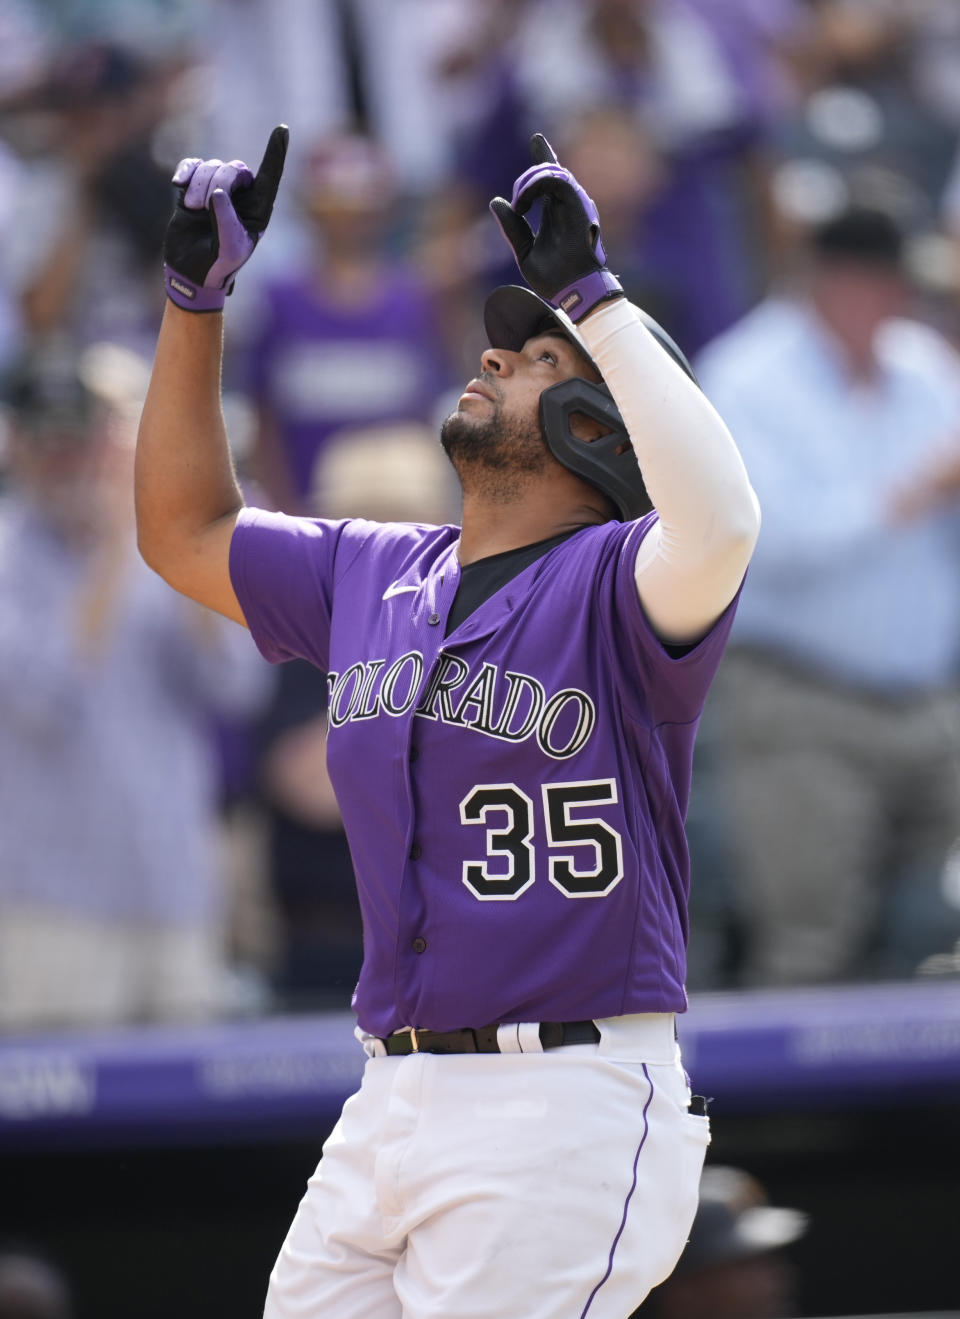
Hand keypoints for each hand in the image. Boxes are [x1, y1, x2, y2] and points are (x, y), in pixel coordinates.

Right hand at [163, 124, 288, 312]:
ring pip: (211, 166)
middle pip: (234, 168)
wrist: (191, 272)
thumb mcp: (230, 249)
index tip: (283, 129)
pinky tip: (177, 183)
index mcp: (258, 209)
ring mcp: (217, 190)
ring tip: (193, 208)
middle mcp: (241, 196)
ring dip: (199, 184)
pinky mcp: (194, 188)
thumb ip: (227, 221)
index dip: (276, 152)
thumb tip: (218, 192)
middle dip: (218, 180)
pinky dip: (185, 171)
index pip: (270, 176)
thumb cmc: (219, 265)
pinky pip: (192, 165)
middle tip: (202, 207)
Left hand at [489, 133, 621, 321]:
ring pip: (552, 172)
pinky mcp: (578, 206)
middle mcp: (566, 204)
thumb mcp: (523, 250)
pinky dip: (537, 185)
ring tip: (520, 205)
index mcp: (555, 212)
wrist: (571, 291)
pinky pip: (558, 180)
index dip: (543, 156)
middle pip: (549, 170)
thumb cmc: (553, 278)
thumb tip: (496, 202)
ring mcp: (573, 204)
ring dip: (529, 183)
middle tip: (517, 206)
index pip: (549, 178)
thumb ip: (512, 227)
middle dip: (526, 179)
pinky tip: (524, 204)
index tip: (537, 140)